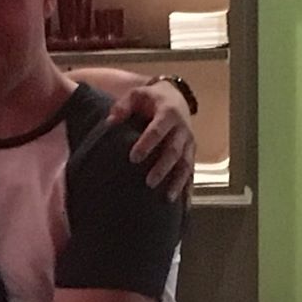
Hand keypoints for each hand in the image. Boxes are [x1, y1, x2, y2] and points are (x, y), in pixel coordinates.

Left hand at [108, 83, 194, 200]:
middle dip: (163, 167)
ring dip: (178, 181)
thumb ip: (123, 107)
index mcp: (168, 113)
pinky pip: (191, 172)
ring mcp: (189, 142)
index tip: (134, 157)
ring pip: (186, 164)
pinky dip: (187, 188)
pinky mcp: (191, 153)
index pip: (157, 130)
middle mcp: (182, 129)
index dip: (147, 143)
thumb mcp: (136, 95)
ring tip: (167, 198)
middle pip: (173, 150)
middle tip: (149, 182)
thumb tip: (110, 122)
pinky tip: (183, 206)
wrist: (175, 97)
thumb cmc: (150, 99)